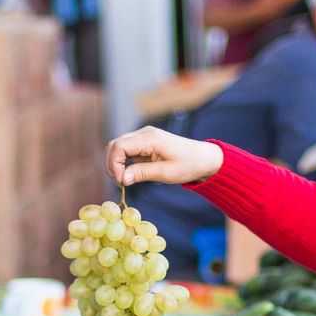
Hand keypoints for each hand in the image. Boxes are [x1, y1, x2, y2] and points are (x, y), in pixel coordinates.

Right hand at [107, 127, 223, 188]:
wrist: (204, 158)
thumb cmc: (189, 165)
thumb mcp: (166, 173)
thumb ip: (142, 173)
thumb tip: (122, 178)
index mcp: (150, 138)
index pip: (119, 146)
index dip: (114, 164)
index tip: (121, 182)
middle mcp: (144, 133)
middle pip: (114, 144)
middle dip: (112, 164)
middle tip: (120, 182)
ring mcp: (144, 136)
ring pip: (118, 146)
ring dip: (116, 163)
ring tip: (124, 180)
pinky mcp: (145, 142)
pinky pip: (127, 150)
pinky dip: (123, 162)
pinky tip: (131, 173)